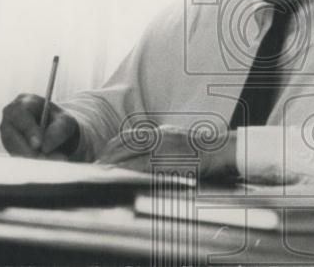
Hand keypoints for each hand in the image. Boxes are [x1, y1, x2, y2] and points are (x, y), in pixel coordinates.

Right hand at [0, 93, 79, 159]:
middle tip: (45, 159)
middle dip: (28, 150)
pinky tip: (45, 163)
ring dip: (31, 158)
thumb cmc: (60, 121)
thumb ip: (58, 130)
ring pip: (12, 148)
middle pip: (11, 133)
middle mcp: (11, 116)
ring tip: (52, 160)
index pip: (20, 114)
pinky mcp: (9, 145)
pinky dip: (29, 162)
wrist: (56, 131)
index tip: (38, 145)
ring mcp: (7, 131)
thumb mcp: (66, 122)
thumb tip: (44, 147)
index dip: (28, 130)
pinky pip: (15, 155)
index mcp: (25, 101)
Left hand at [99, 124, 236, 178]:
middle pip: (125, 147)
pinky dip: (132, 176)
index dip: (110, 148)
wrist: (219, 149)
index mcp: (158, 133)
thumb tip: (136, 149)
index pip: (127, 137)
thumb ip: (156, 142)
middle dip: (108, 159)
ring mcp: (164, 151)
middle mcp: (158, 139)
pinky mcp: (171, 164)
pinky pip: (147, 171)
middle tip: (94, 169)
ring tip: (102, 177)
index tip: (100, 158)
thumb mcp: (174, 137)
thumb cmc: (197, 147)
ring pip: (133, 160)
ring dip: (116, 168)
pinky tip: (122, 181)